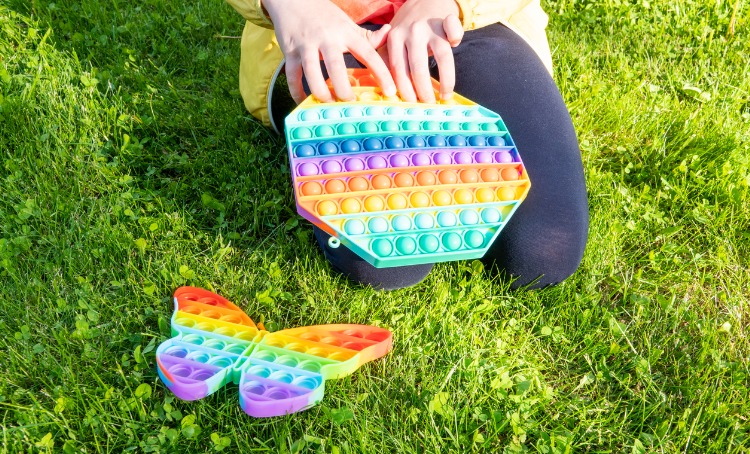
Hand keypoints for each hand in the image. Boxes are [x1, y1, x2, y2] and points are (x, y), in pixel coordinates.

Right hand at [263, 0, 396, 103]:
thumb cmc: (324, 16)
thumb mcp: (347, 23)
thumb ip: (367, 35)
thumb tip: (387, 33)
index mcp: (346, 33)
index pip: (368, 54)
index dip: (381, 74)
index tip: (390, 92)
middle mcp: (327, 38)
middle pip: (336, 67)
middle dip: (344, 89)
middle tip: (350, 103)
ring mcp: (306, 44)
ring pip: (311, 72)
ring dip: (320, 92)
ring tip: (329, 104)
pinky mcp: (289, 50)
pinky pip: (292, 75)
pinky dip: (296, 91)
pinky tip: (303, 101)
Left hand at [386, 0, 463, 102]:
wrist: (424, 0)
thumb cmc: (407, 28)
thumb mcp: (390, 39)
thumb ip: (386, 59)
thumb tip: (389, 90)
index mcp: (394, 37)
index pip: (398, 68)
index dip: (405, 89)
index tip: (410, 103)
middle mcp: (412, 32)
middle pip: (418, 67)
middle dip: (423, 90)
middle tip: (428, 104)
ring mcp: (431, 26)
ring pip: (441, 55)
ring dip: (445, 79)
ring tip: (444, 95)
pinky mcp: (447, 19)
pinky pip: (454, 28)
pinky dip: (456, 36)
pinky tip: (456, 46)